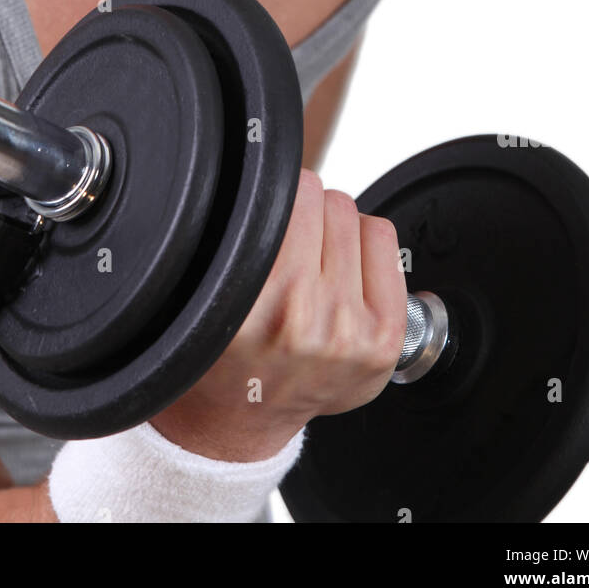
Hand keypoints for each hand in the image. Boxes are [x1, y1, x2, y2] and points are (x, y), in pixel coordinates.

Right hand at [151, 168, 406, 460]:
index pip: (274, 198)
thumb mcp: (202, 293)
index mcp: (244, 308)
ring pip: (349, 212)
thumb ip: (225, 238)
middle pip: (317, 197)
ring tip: (311, 265)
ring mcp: (348, 330)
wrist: (242, 422)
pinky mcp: (386, 337)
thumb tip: (257, 165)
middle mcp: (300, 319)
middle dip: (300, 213)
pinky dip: (364, 244)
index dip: (266, 196)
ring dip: (331, 229)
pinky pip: (382, 236)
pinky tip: (341, 274)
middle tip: (285, 247)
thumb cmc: (221, 354)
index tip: (261, 212)